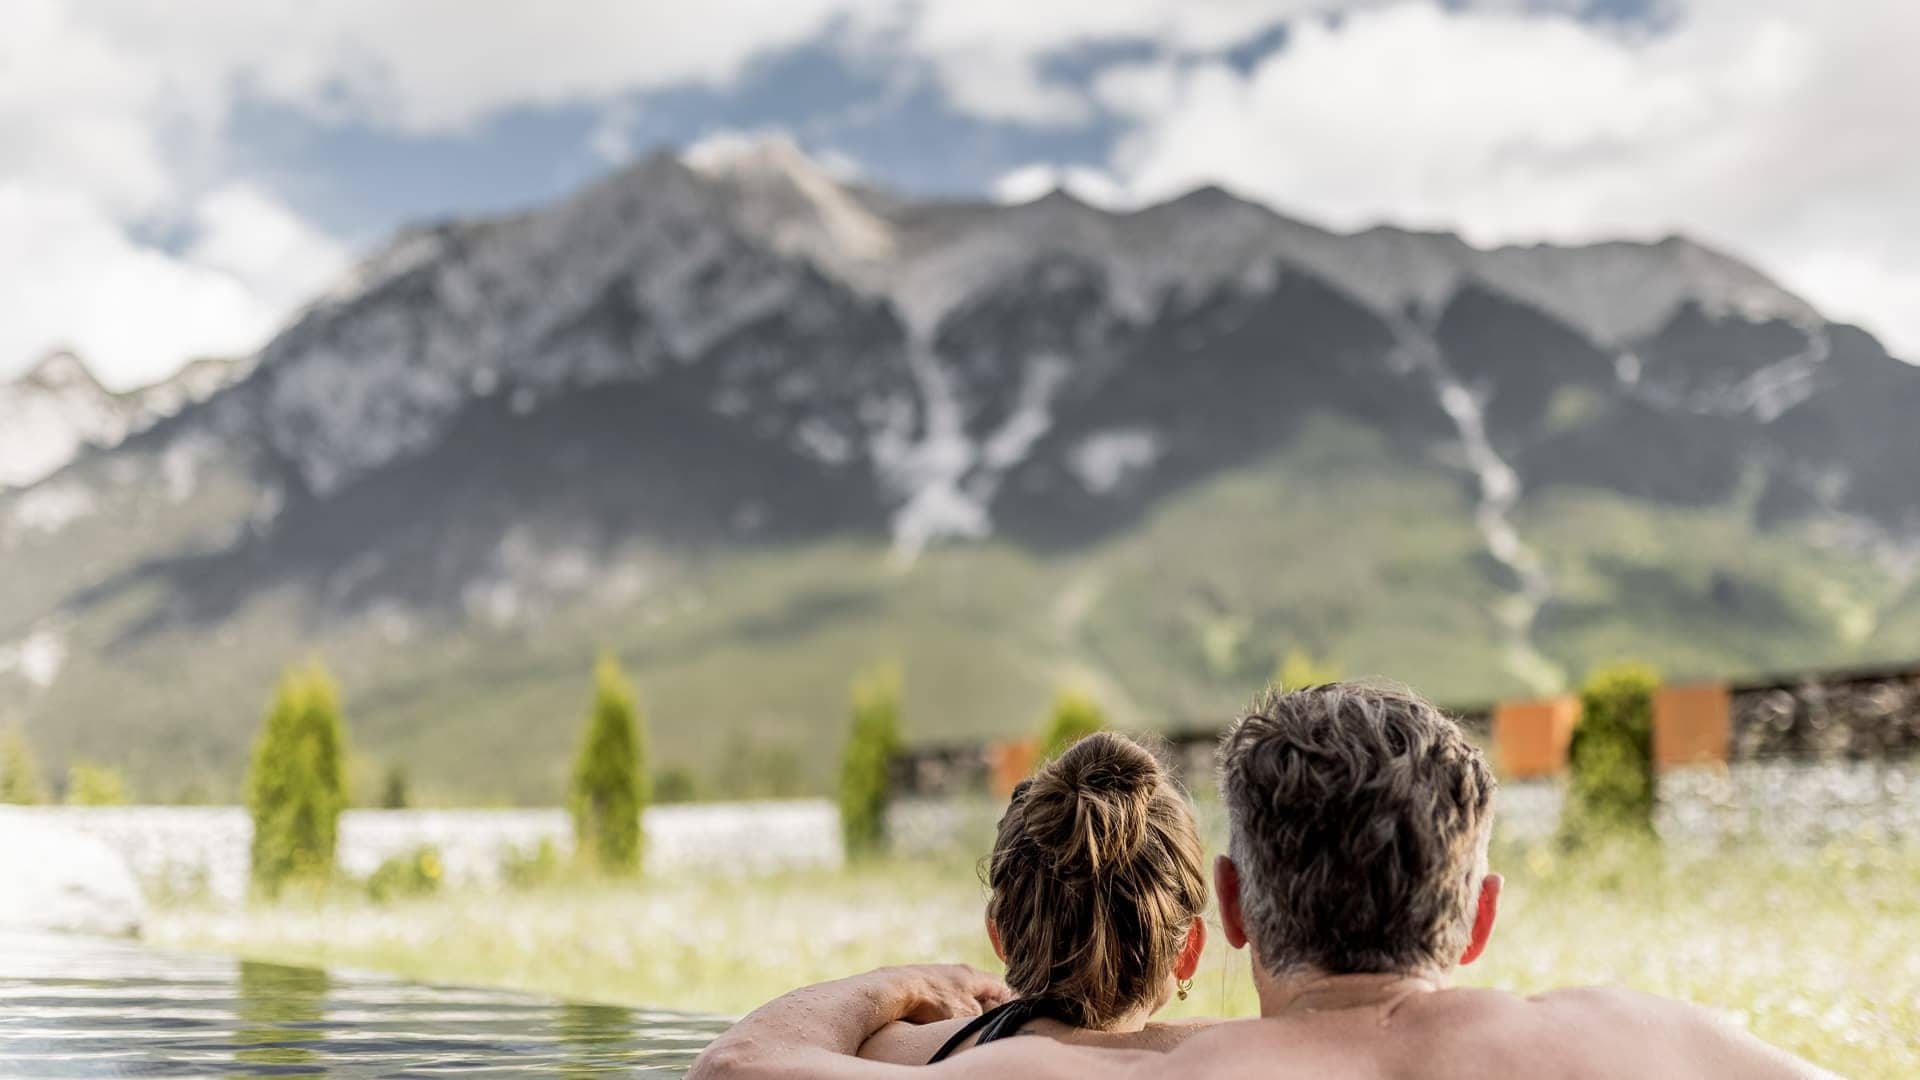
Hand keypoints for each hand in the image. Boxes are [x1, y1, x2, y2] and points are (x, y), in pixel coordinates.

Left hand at [870, 964, 1012, 1023]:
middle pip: (980, 988)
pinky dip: (946, 1006)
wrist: (895, 989)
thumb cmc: (934, 1002)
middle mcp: (957, 971)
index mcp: (973, 975)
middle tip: (990, 1019)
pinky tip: (940, 1016)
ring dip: (965, 1006)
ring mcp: (938, 975)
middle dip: (987, 1004)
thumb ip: (985, 1014)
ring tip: (963, 1021)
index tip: (1013, 1013)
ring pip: (960, 992)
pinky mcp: (921, 983)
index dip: (1009, 1000)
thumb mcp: (967, 1013)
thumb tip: (993, 1017)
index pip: (1001, 986)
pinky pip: (942, 995)